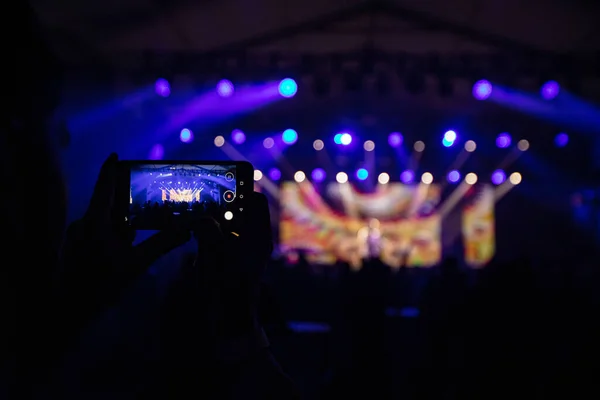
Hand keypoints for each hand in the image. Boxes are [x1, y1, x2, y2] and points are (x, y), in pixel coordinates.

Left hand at [59, 154, 190, 321]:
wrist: (69, 312)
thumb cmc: (102, 284)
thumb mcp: (136, 263)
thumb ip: (162, 243)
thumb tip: (188, 228)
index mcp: (94, 221)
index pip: (103, 187)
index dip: (110, 169)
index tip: (117, 155)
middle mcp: (82, 225)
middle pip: (106, 206)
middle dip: (125, 205)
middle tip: (145, 203)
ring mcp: (77, 239)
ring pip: (103, 224)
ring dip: (120, 227)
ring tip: (136, 236)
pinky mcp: (75, 251)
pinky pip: (97, 236)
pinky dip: (111, 238)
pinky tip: (123, 253)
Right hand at [192, 191, 272, 338]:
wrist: (231, 320)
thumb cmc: (226, 284)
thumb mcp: (213, 252)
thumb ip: (207, 228)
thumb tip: (200, 217)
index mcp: (257, 234)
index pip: (255, 200)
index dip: (239, 191)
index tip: (220, 188)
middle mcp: (257, 241)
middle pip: (243, 212)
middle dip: (223, 208)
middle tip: (203, 206)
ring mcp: (249, 253)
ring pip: (234, 227)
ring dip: (217, 225)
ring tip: (197, 225)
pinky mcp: (240, 264)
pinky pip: (229, 244)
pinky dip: (216, 240)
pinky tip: (200, 245)